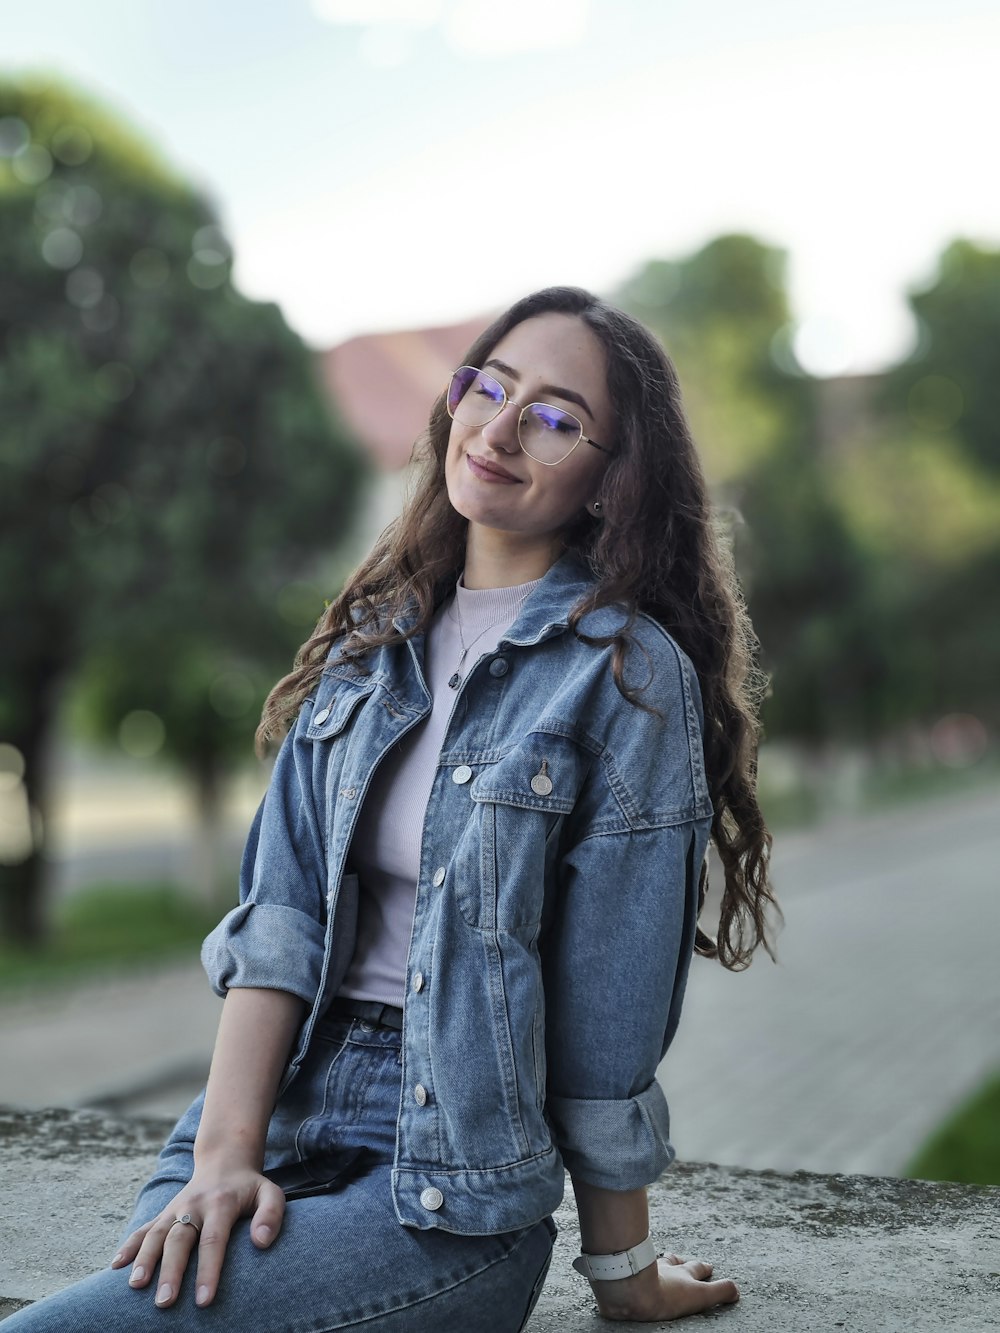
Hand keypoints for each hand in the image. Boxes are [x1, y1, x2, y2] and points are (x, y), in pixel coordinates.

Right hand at [109, 1157, 285, 1309]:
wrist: (225, 1161)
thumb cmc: (250, 1187)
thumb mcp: (270, 1193)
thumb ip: (271, 1214)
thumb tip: (261, 1243)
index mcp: (221, 1203)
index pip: (214, 1240)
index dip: (208, 1271)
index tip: (203, 1301)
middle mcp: (194, 1205)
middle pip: (179, 1239)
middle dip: (171, 1271)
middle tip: (165, 1302)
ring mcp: (175, 1208)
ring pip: (156, 1233)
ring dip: (144, 1259)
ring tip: (135, 1286)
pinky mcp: (164, 1213)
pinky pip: (144, 1228)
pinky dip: (129, 1245)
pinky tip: (116, 1266)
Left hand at [590, 1252, 738, 1321]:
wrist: (633, 1292)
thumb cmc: (667, 1295)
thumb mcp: (700, 1294)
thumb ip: (720, 1291)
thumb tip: (736, 1289)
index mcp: (682, 1274)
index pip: (696, 1268)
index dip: (704, 1268)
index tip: (709, 1266)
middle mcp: (665, 1269)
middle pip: (674, 1262)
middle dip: (681, 1261)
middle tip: (683, 1259)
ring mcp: (646, 1271)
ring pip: (655, 1264)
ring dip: (661, 1263)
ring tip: (662, 1261)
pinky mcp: (630, 1277)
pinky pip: (634, 1269)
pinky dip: (638, 1268)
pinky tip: (635, 1270)